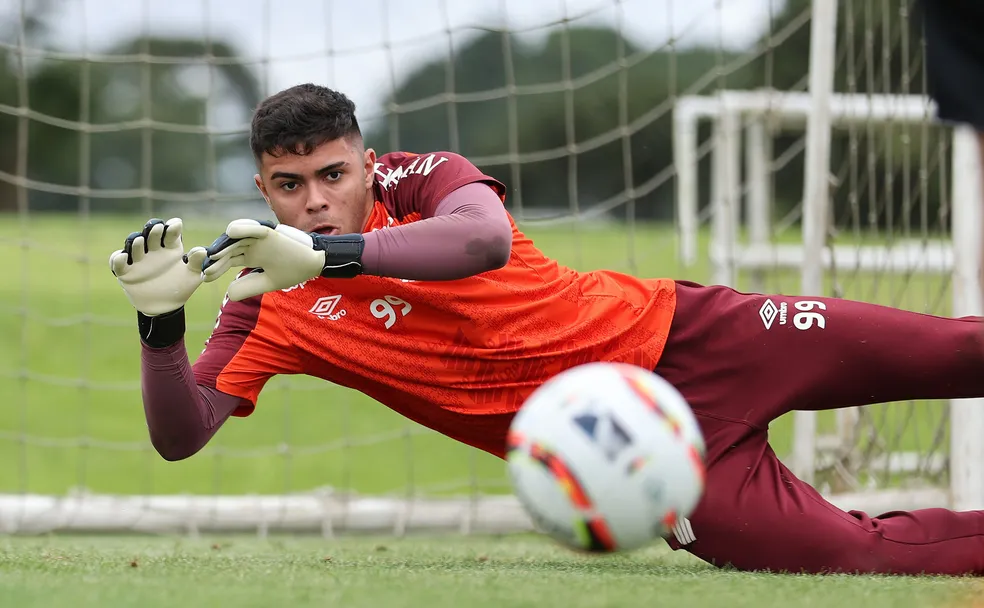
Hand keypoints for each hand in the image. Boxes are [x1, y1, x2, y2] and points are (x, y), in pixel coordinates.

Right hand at [109, 218, 206, 315]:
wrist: (166, 306)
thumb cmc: (180, 287)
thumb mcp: (192, 275)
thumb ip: (196, 262)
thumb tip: (202, 250)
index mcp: (170, 248)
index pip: (171, 234)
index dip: (172, 228)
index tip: (176, 224)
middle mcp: (154, 250)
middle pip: (152, 236)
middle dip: (154, 231)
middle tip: (157, 227)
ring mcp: (139, 260)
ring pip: (135, 247)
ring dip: (136, 243)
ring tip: (140, 239)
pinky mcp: (126, 272)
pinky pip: (119, 264)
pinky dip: (118, 260)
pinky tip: (123, 256)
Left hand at [201, 219, 363, 301]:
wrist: (314, 262)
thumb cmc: (293, 270)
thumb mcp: (268, 282)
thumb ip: (250, 287)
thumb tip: (228, 294)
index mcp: (251, 255)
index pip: (229, 259)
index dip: (217, 267)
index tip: (207, 277)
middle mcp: (253, 244)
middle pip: (229, 248)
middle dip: (217, 258)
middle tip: (206, 269)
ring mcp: (260, 237)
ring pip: (238, 237)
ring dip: (225, 244)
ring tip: (214, 253)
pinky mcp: (270, 232)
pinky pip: (254, 228)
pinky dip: (243, 228)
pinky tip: (232, 232)